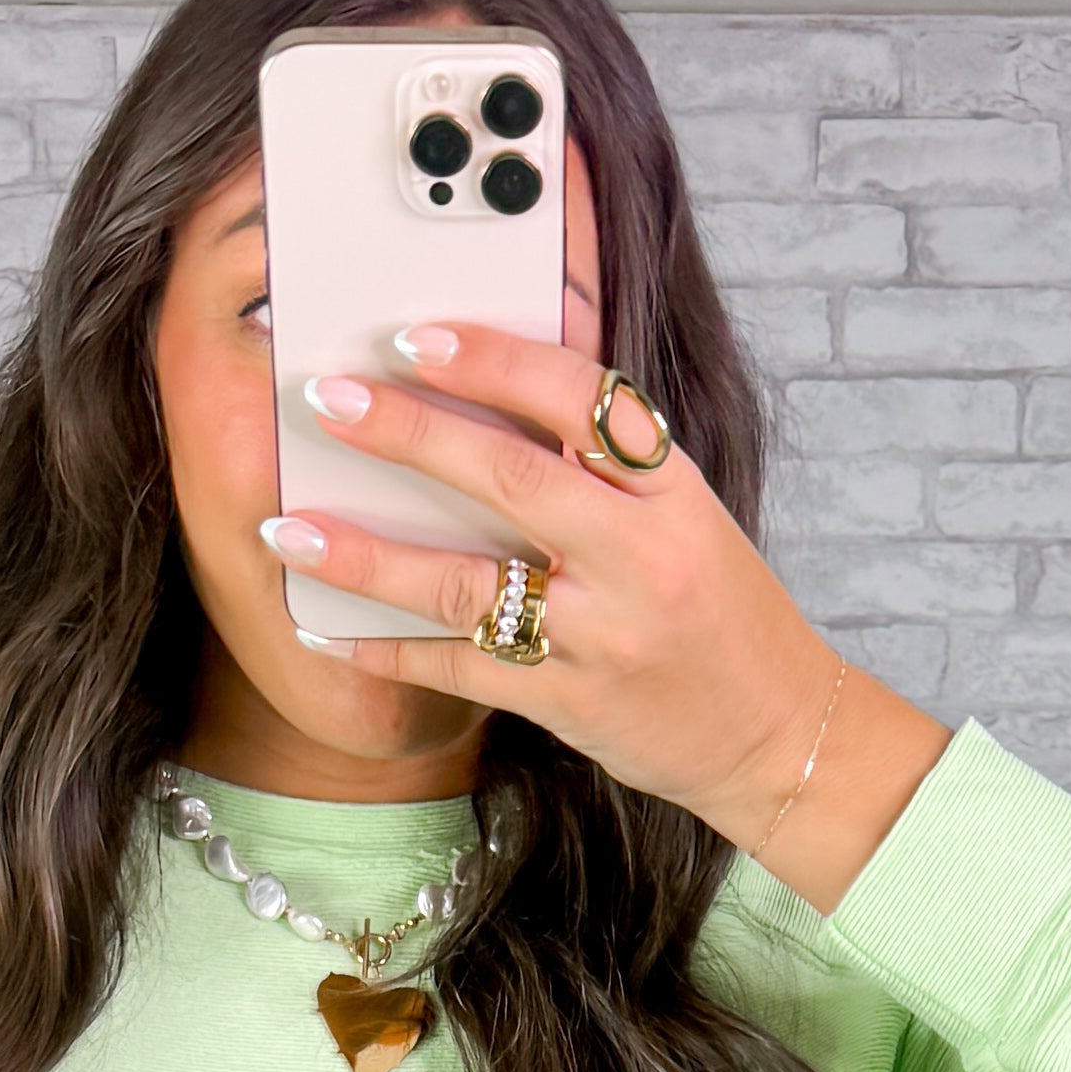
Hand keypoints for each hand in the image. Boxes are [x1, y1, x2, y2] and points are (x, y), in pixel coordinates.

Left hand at [256, 320, 921, 874]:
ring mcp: (604, 636)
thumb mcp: (685, 516)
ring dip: (369, 556)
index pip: (580, 397)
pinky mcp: (573, 704)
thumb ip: (603, 465)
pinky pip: (465, 670)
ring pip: (470, 584)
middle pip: (509, 478)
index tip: (418, 335)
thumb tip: (491, 401)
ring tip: (290, 528)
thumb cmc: (720, 613)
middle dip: (408, 434)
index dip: (494, 359)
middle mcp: (639, 557)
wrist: (780, 735)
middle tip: (327, 402)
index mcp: (670, 491)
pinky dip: (392, 651)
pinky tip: (328, 633)